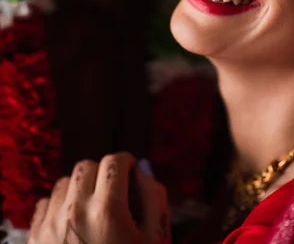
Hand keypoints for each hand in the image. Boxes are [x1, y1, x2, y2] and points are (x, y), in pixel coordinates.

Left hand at [28, 152, 169, 243]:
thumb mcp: (155, 241)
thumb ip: (154, 199)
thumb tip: (143, 169)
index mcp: (108, 210)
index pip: (115, 161)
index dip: (127, 164)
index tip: (131, 175)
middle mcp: (76, 211)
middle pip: (88, 166)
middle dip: (103, 173)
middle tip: (114, 192)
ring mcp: (51, 224)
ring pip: (65, 182)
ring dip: (81, 188)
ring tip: (93, 208)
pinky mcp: (35, 239)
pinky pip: (45, 204)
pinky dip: (60, 205)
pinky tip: (73, 222)